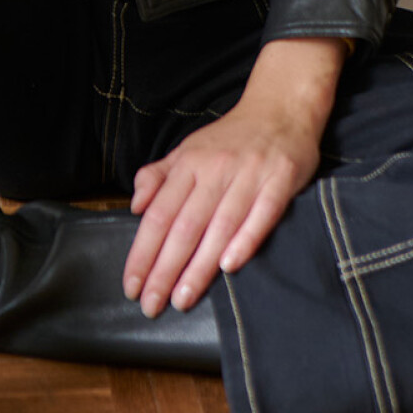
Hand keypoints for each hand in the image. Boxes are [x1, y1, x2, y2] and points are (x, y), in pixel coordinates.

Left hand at [122, 36, 349, 317]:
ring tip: (183, 298)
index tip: (131, 285)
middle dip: (165, 269)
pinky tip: (229, 266)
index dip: (142, 252)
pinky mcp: (280, 180)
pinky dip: (245, 239)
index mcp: (188, 164)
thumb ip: (158, 176)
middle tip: (151, 305)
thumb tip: (135, 206)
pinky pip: (262, 214)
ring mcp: (249, 174)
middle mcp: (215, 169)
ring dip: (199, 266)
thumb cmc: (230, 138)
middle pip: (184, 226)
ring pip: (219, 225)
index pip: (158, 215)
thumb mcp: (188, 149)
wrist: (281, 107)